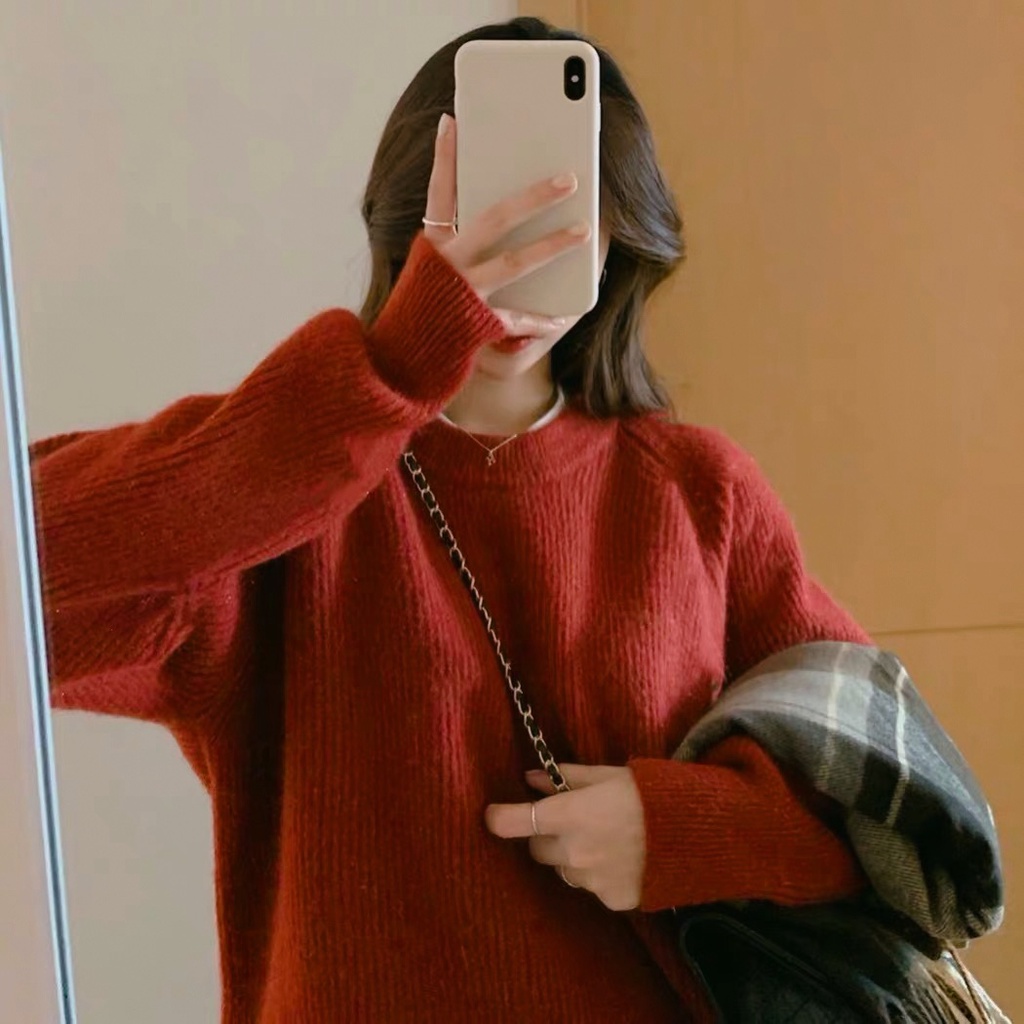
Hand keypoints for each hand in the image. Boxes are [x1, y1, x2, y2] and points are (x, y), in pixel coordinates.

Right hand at [422, 113, 590, 338]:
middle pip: (495, 219)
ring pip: (515, 263)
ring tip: (583, 231)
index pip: (438, 194)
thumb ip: (454, 243)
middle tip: (568, 180)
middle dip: (534, 196)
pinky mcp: (477, 325)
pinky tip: (563, 314)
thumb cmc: (421, 312)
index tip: (452, 121)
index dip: (444, 158)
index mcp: (431, 247)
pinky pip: (518, 319)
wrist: (398, 363)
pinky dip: (541, 319)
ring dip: (553, 245)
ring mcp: (463, 293)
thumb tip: (498, 220)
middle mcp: (447, 265)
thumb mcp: (429, 273)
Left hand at [485, 764, 645, 911]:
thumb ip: (565, 778)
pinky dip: (599, 875)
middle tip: (570, 821)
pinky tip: (623, 859)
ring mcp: (593, 882)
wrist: (699, 833)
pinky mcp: (613, 900)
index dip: (499, 818)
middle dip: (546, 835)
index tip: (493, 815)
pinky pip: (592, 887)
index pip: (515, 822)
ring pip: (565, 870)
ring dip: (573, 857)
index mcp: (570, 816)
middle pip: (537, 849)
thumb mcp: (607, 775)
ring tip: (605, 840)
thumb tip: (530, 780)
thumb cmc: (651, 793)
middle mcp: (575, 853)